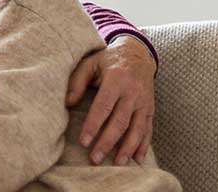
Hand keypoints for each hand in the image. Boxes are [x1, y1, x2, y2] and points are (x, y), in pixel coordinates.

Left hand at [65, 34, 156, 165]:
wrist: (138, 54)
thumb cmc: (107, 60)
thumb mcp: (90, 63)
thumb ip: (77, 82)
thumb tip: (67, 103)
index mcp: (117, 79)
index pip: (104, 106)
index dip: (94, 125)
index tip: (84, 142)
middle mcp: (133, 92)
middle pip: (120, 121)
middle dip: (108, 142)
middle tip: (95, 158)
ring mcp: (144, 102)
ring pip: (137, 128)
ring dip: (127, 148)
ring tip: (117, 164)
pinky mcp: (150, 108)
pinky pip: (148, 129)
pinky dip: (144, 145)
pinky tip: (137, 160)